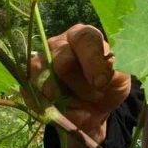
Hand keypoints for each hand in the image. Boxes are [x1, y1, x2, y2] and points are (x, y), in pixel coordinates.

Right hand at [25, 24, 131, 147]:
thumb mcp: (119, 79)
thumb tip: (101, 75)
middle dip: (82, 87)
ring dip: (67, 100)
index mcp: (83, 36)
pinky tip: (66, 109)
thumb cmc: (108, 87)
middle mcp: (58, 44)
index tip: (101, 82)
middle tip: (95, 96)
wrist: (93, 110)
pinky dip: (54, 109)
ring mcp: (39, 62)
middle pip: (63, 63)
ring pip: (46, 83)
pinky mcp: (28, 82)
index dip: (92, 61)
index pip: (85, 39)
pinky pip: (35, 98)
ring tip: (81, 101)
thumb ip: (113, 73)